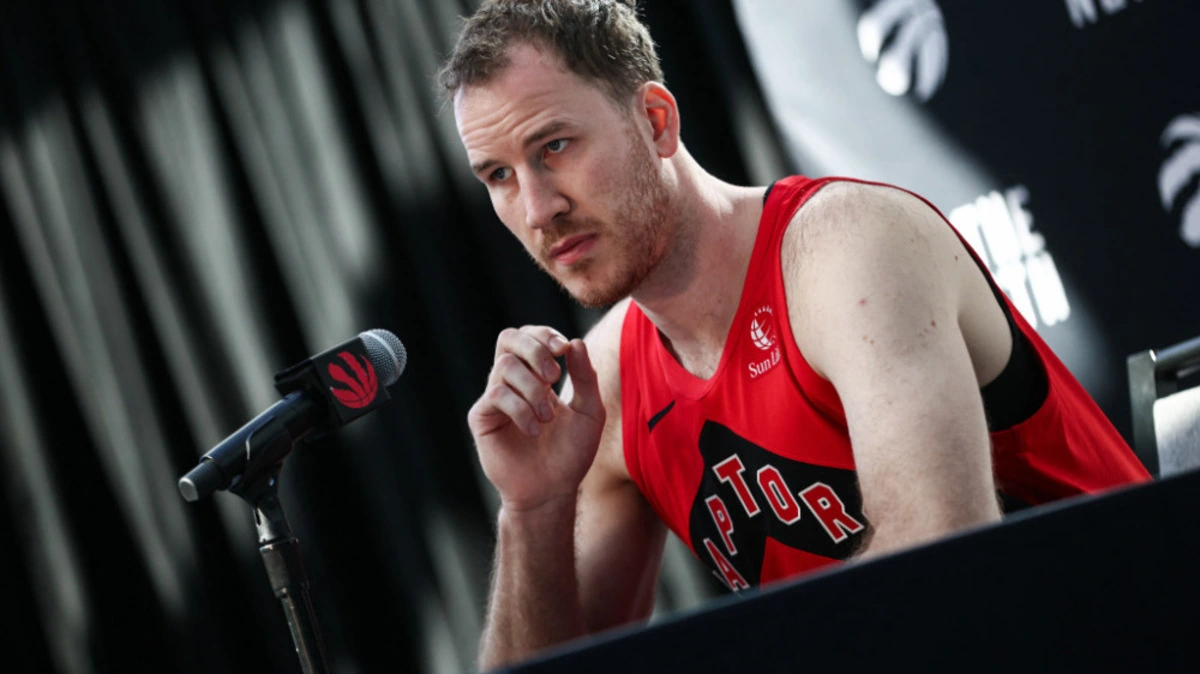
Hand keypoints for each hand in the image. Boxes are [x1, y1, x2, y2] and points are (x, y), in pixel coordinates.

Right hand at [468, 326, 606, 513]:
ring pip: (505, 366)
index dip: (543, 335)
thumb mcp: (589, 412)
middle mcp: (512, 382)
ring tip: (548, 418)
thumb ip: (586, 377)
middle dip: (534, 349)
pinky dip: (520, 409)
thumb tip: (574, 342)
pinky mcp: (481, 418)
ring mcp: (495, 399)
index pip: (529, 336)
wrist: (552, 491)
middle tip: (553, 376)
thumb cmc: (571, 453)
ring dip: (532, 388)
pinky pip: (496, 395)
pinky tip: (534, 430)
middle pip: (508, 338)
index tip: (563, 350)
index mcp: (536, 375)